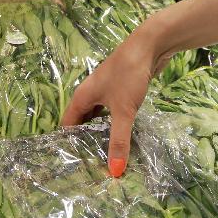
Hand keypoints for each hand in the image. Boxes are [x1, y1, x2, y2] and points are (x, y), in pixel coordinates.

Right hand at [61, 24, 172, 176]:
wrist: (149, 45)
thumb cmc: (129, 75)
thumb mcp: (124, 111)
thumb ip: (119, 140)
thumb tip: (114, 171)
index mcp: (82, 97)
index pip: (67, 126)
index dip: (69, 144)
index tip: (73, 165)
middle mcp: (90, 94)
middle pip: (81, 122)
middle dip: (85, 141)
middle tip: (89, 166)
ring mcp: (105, 91)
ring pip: (97, 117)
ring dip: (100, 133)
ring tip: (104, 155)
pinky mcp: (120, 90)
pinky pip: (111, 112)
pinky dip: (113, 124)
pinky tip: (121, 135)